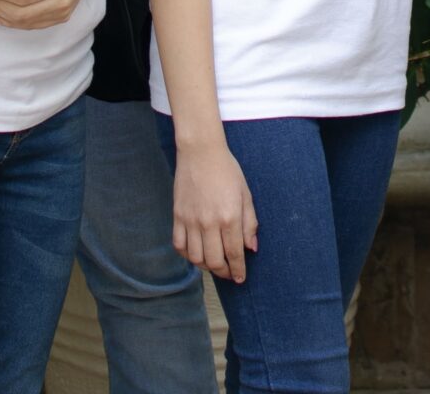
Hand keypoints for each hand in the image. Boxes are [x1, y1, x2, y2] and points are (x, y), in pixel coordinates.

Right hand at [172, 140, 258, 282]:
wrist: (200, 152)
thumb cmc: (227, 170)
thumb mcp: (246, 194)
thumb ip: (250, 223)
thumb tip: (251, 248)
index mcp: (230, 217)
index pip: (234, 254)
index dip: (238, 270)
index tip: (240, 278)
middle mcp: (209, 222)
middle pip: (214, 261)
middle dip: (223, 272)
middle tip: (228, 273)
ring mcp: (191, 220)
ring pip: (196, 258)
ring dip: (206, 266)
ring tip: (213, 263)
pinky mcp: (178, 216)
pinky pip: (179, 245)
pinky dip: (187, 255)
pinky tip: (196, 253)